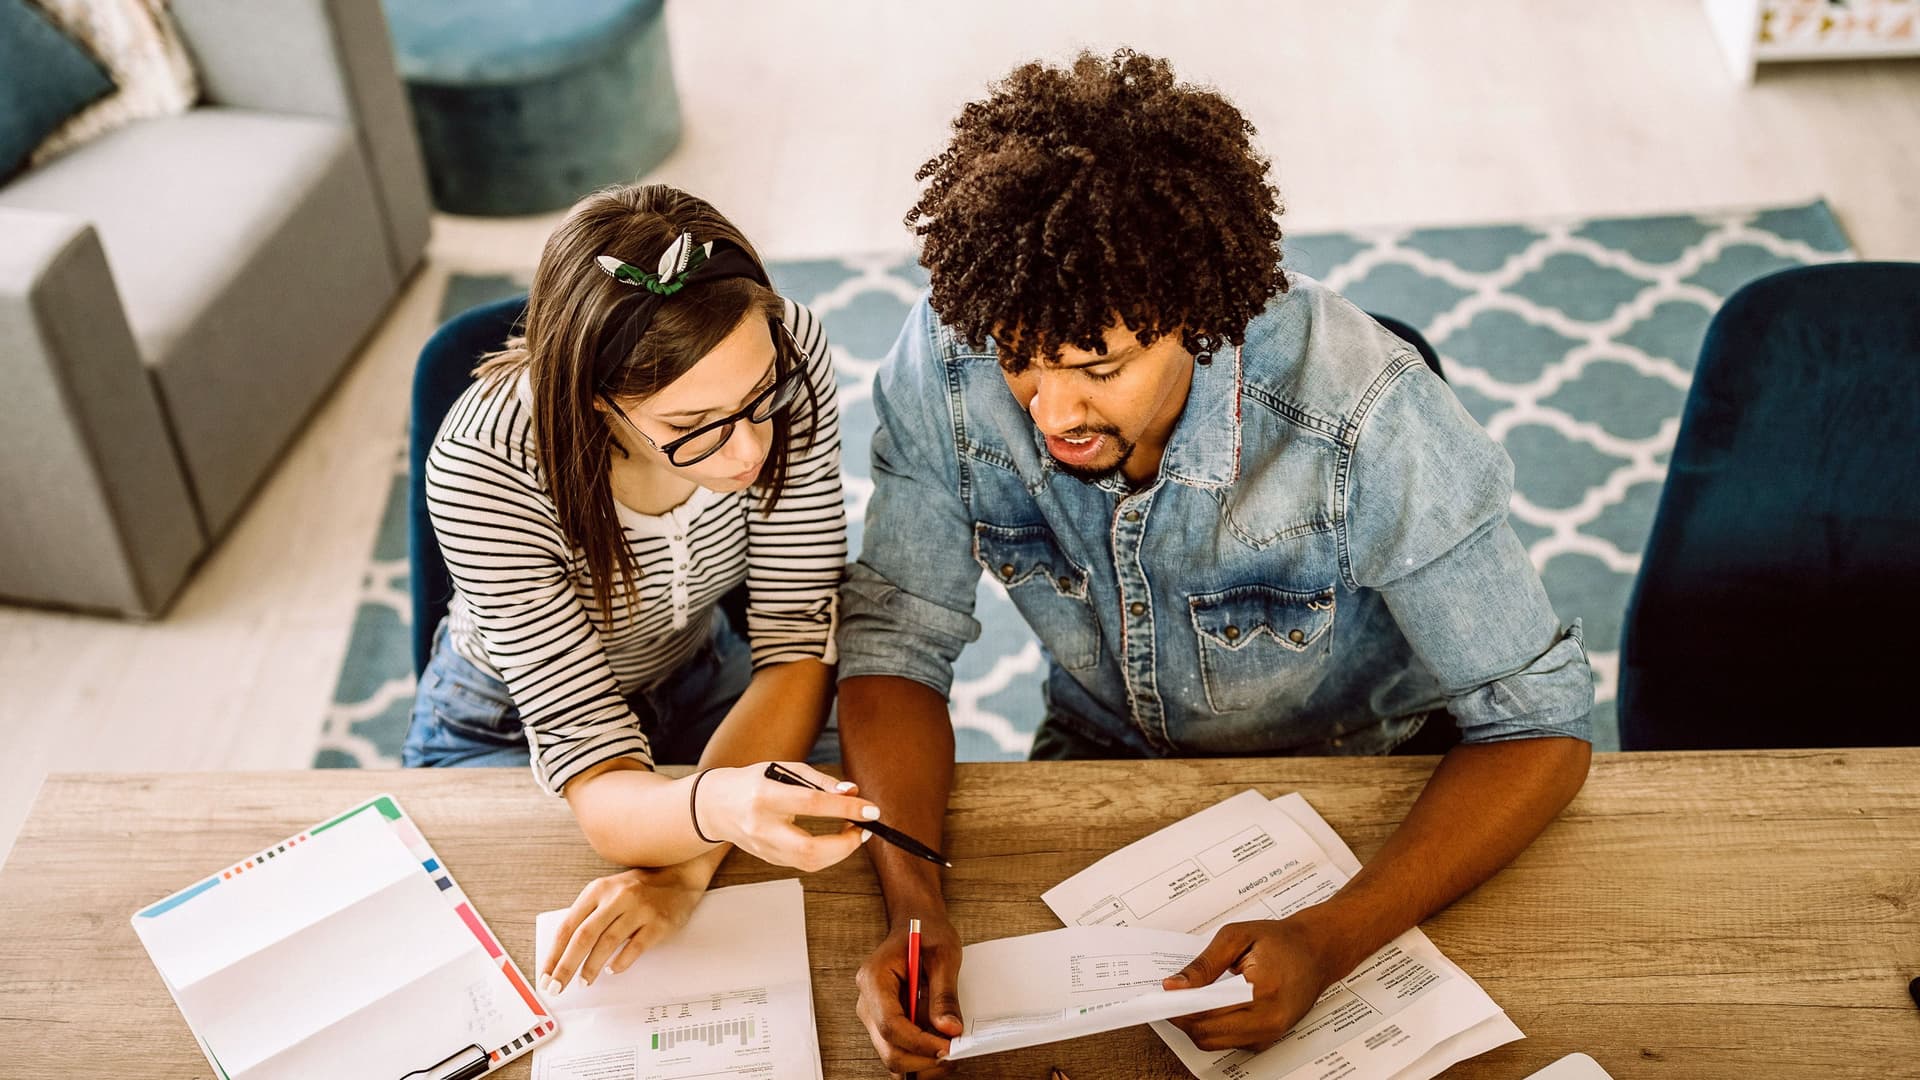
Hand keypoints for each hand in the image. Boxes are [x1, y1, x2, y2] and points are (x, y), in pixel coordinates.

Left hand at [539, 863, 708, 994]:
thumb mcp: (609, 892)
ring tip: (583, 983)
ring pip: (607, 942)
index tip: (545, 975)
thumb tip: (564, 953)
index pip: (568, 926)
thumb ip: (590, 915)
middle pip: (583, 936)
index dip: (554, 954)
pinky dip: (621, 962)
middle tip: (556, 987)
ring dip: (591, 967)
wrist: (680, 876)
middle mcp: (617, 897)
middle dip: (566, 966)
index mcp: (598, 890)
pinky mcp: (658, 922)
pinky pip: (635, 947)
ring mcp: (639, 909)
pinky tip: (611, 970)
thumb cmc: (640, 889)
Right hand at [692, 762, 879, 870]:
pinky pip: (804, 864)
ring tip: (853, 832)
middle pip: (809, 850)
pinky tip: (835, 841)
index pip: (811, 805)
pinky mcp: (768, 860)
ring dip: (840, 852)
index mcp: (765, 796)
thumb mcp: (784, 770)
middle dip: (846, 844)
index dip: (846, 808)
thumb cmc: (754, 782)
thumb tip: (853, 792)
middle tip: (864, 829)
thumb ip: (820, 781)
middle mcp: (762, 827)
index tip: (871, 810)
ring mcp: (763, 848)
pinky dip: (826, 854)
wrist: (714, 807)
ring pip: (809, 863)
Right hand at [855, 912, 964, 1077]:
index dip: (919, 1043)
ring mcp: (874, 1015)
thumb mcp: (944, 955)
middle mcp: (868, 1001)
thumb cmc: (927, 932)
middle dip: (921, 1060)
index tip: (947, 1047)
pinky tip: (938, 1047)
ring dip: (921, 1062)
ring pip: (892, 1054)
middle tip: (954, 1054)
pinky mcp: (885, 1022)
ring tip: (950, 1051)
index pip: (890, 1025)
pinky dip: (919, 1056)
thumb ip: (945, 994)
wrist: (916, 922)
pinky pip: (898, 1049)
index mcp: (874, 979)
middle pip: (888, 1048)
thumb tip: (949, 1030)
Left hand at [1162, 918, 1339, 1052]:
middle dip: (1183, 1018)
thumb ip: (1203, 965)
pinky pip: (1229, 1041)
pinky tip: (1208, 1005)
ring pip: (1215, 1042)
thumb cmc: (1282, 941)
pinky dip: (1213, 1026)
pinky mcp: (1268, 1039)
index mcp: (1262, 993)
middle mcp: (1269, 1022)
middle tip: (1171, 996)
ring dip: (1196, 1023)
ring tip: (1188, 997)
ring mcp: (1270, 1035)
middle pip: (1207, 1035)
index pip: (1207, 1014)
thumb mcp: (1236, 937)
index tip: (1161, 996)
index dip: (1178, 1007)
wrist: (1317, 951)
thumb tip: (1175, 986)